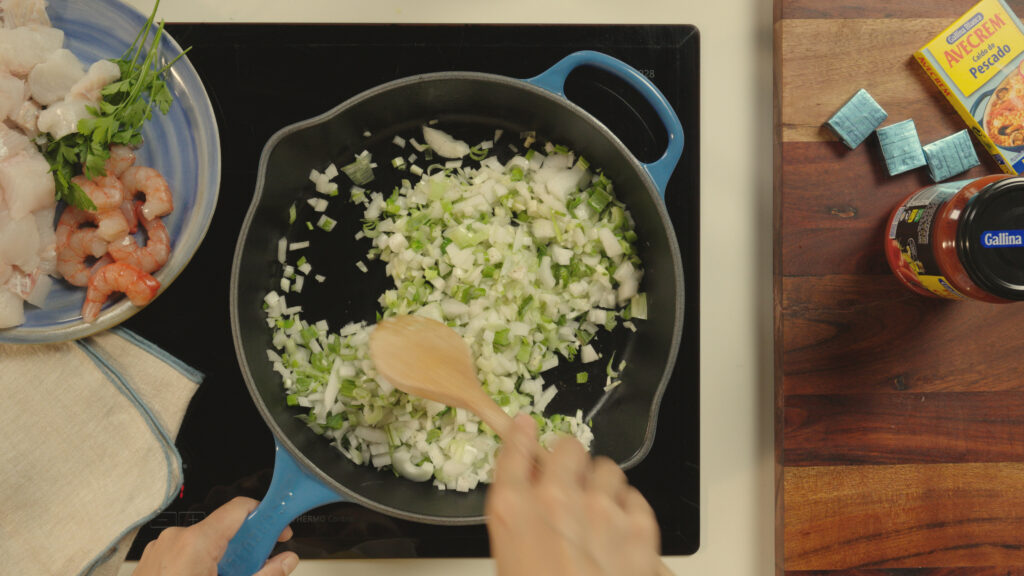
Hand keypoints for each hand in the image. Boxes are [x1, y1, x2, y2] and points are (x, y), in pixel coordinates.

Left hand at [133, 496, 298, 575]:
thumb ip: (264, 575)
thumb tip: (285, 561)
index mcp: (196, 543)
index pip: (240, 509)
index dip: (266, 517)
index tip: (280, 531)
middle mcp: (176, 539)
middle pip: (225, 528)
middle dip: (246, 546)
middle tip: (256, 567)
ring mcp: (161, 548)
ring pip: (206, 542)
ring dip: (222, 558)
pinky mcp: (152, 559)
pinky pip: (186, 551)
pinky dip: (201, 563)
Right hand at [485, 414, 661, 575]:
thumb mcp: (512, 562)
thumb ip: (519, 530)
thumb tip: (531, 512)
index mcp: (514, 513)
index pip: (514, 451)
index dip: (521, 436)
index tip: (525, 429)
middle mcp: (557, 502)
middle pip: (567, 448)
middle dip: (567, 461)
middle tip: (567, 480)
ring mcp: (603, 512)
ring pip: (607, 469)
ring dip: (601, 484)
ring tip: (597, 510)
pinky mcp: (640, 530)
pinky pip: (636, 498)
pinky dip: (629, 509)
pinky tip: (621, 530)